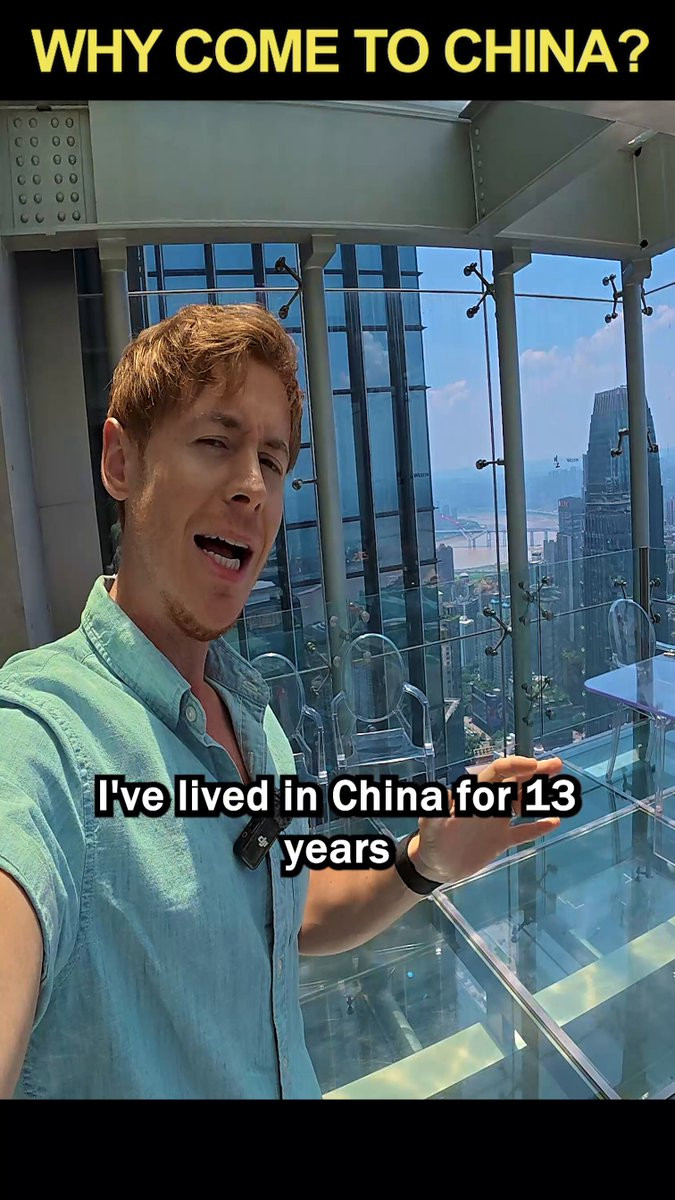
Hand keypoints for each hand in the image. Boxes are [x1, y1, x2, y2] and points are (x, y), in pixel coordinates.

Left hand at [409, 755, 562, 886]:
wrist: (434, 865)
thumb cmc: (430, 840)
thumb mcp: (431, 825)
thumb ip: (436, 810)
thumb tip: (440, 793)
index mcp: (474, 795)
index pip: (497, 774)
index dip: (514, 766)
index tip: (532, 765)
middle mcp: (488, 804)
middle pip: (515, 783)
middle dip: (536, 773)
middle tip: (556, 764)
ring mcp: (496, 822)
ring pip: (522, 803)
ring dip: (540, 795)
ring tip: (561, 788)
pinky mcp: (500, 841)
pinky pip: (523, 832)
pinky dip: (538, 828)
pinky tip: (554, 822)